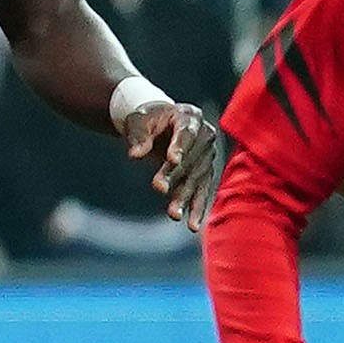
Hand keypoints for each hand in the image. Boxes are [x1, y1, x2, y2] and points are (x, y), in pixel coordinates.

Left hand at [126, 99, 225, 226]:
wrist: (162, 120)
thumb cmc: (148, 118)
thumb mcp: (138, 120)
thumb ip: (138, 136)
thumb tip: (135, 155)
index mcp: (189, 117)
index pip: (186, 133)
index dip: (180, 146)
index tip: (171, 160)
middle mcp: (205, 136)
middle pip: (190, 159)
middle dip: (175, 175)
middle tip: (158, 188)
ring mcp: (208, 155)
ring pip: (197, 178)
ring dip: (184, 197)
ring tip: (173, 215)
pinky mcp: (206, 171)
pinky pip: (203, 191)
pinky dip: (196, 208)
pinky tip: (192, 225)